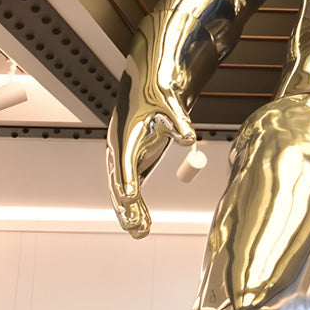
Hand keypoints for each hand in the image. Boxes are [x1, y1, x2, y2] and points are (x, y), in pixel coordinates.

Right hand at [106, 35, 196, 237]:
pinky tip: (142, 222)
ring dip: (129, 210)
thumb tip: (190, 139)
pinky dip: (135, 204)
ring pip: (122, 188)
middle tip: (137, 225)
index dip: (128, 180)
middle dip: (127, 204)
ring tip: (140, 231)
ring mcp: (124, 154)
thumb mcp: (171, 103)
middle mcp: (119, 146)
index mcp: (125, 133)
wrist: (151, 79)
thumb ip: (180, 122)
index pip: (125, 160)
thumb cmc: (159, 91)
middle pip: (119, 180)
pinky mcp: (134, 159)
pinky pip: (131, 186)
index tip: (131, 198)